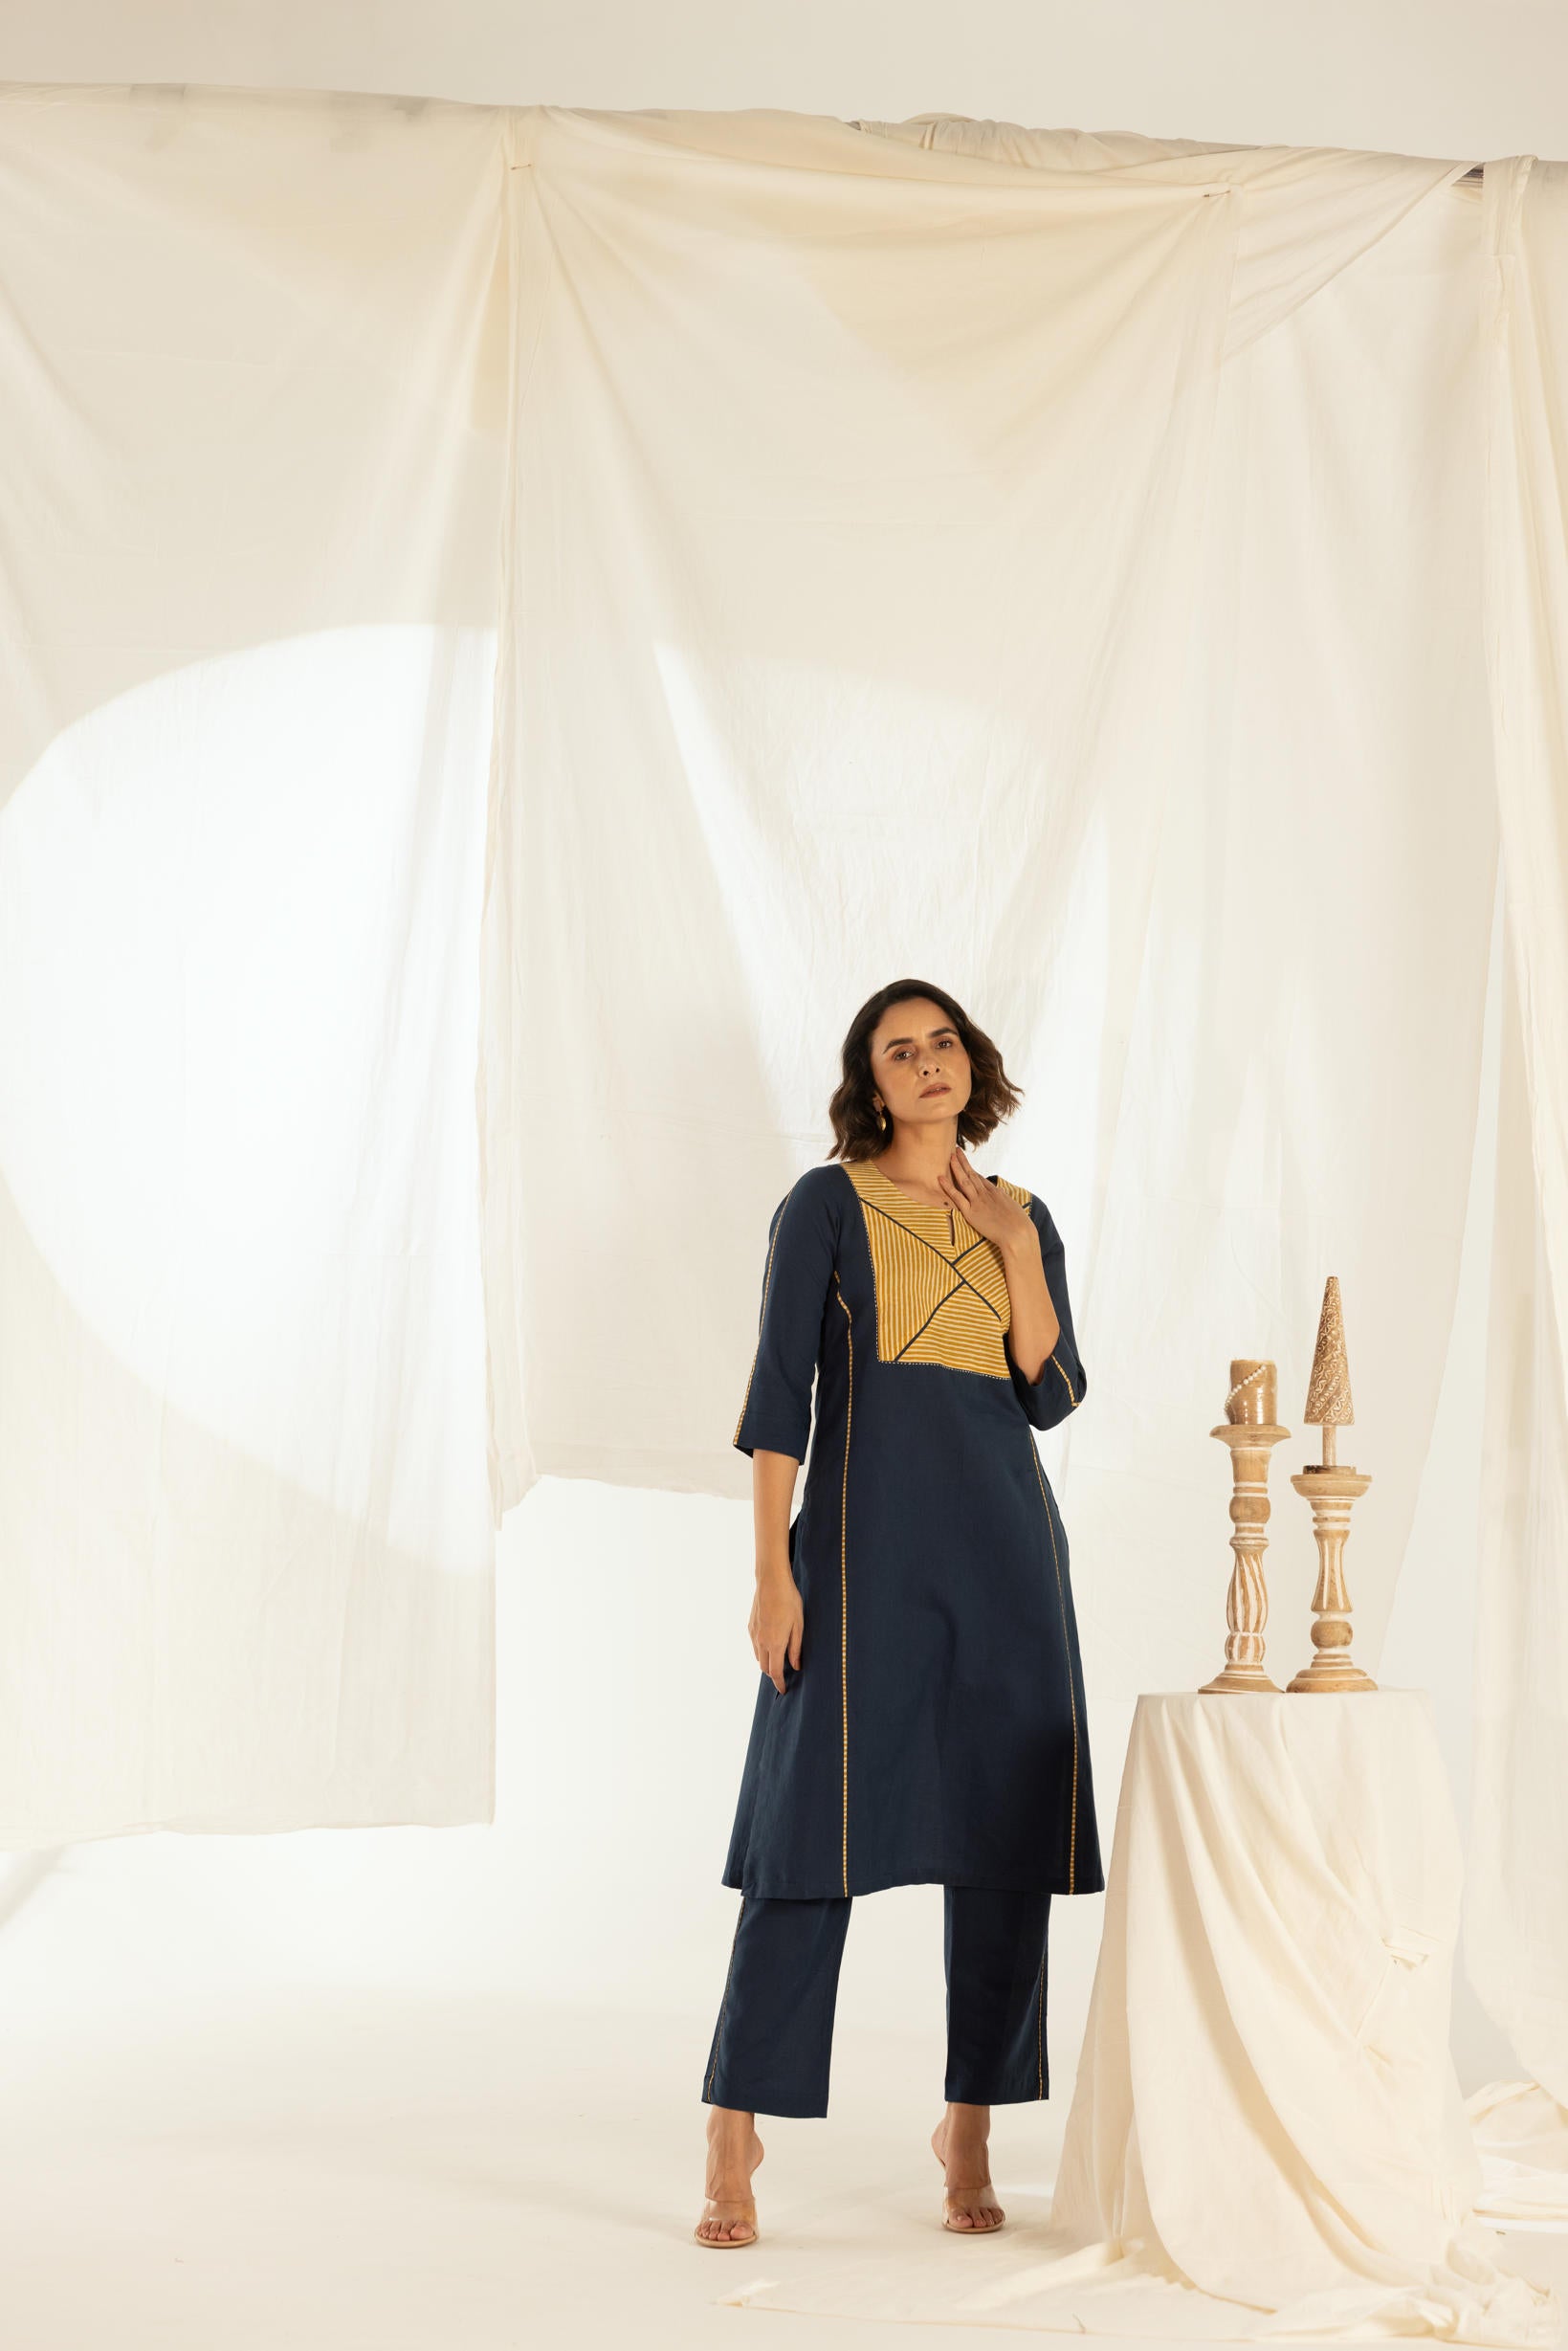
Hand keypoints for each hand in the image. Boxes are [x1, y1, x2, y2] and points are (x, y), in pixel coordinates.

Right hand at [750, 1567, 803, 1694]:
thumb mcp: (799, 1625)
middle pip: (764, 1667)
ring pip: (758, 1657)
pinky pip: (754, 1645)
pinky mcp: (750, 1626)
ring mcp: (754, 1634)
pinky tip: (770, 1644)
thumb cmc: (789, 1601)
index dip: (779, 1683)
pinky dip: (761, 1650)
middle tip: (784, 1675)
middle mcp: (761, 1642)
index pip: (775, 1672)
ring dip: (767, 1662)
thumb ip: (796, 1648)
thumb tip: (796, 1666)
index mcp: (775, 1643)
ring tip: (778, 1660)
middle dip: (773, 1674)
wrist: (771, 1582)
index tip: (784, 1690)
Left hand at [937, 1147, 1033, 1251]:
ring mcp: (978, 1201)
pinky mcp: (971, 1212)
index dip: (972, 1169)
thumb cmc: (1019, 1225)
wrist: (1018, 1233)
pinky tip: (940, 1178)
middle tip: (956, 1150)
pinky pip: (957, 1197)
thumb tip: (999, 1192)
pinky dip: (948, 1187)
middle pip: (972, 1174)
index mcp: (996, 1192)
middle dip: (963, 1162)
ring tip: (949, 1156)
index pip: (981, 1178)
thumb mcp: (1012, 1207)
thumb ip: (1003, 1199)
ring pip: (964, 1180)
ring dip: (956, 1167)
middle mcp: (986, 1193)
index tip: (965, 1162)